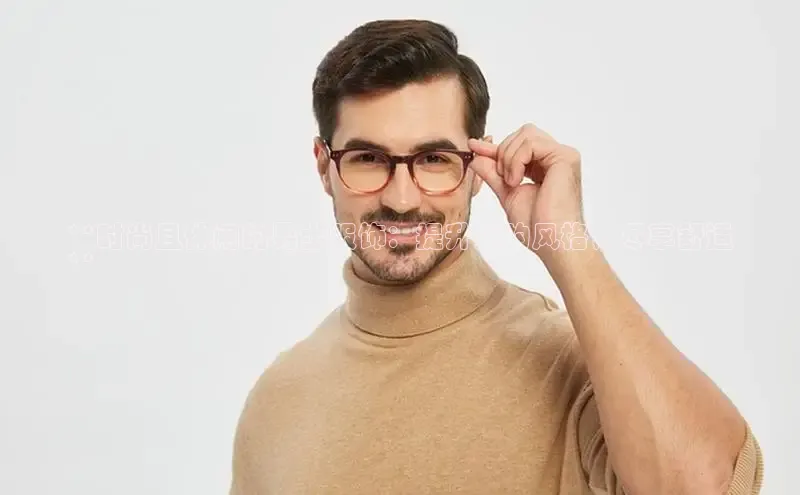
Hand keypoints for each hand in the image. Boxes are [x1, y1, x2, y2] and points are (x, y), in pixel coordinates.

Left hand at [468, 123, 588, 257]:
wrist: (552, 242)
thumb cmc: (537, 227)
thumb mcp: (508, 194)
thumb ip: (494, 175)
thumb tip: (476, 157)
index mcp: (547, 166)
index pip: (519, 146)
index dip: (495, 146)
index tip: (473, 146)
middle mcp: (558, 158)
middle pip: (523, 132)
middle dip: (503, 152)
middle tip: (504, 180)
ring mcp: (564, 156)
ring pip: (526, 134)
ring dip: (509, 158)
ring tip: (511, 183)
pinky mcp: (565, 157)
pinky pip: (531, 143)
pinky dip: (516, 161)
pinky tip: (517, 181)